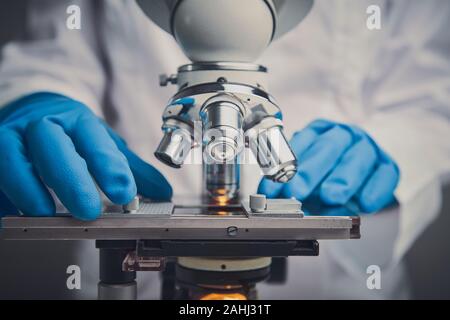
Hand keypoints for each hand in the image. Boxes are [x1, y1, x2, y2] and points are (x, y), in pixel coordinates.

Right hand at [0, 93, 171, 219]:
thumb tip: (161, 191)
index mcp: (76, 120)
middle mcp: (42, 126)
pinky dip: (5, 196)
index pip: (94, 140)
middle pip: (53, 147)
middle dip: (70, 179)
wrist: (32, 111)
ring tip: (45, 213)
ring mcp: (11, 138)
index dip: (109, 166)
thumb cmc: (69, 132)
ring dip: (28, 189)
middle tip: (88, 210)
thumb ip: (128, 167)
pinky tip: (15, 213)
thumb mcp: (101, 142)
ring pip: (12, 159)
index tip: (125, 193)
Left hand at [258, 119, 399, 212]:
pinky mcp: (387, 166)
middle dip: (311, 170)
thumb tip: (280, 201)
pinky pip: (384, 175)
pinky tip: (363, 204)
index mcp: (317, 133)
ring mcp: (367, 148)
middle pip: (328, 147)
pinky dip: (374, 190)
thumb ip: (294, 188)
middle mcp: (342, 135)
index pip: (300, 144)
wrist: (357, 186)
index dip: (285, 166)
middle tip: (298, 190)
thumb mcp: (306, 182)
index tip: (274, 186)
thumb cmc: (325, 180)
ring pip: (358, 157)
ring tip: (330, 196)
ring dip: (342, 178)